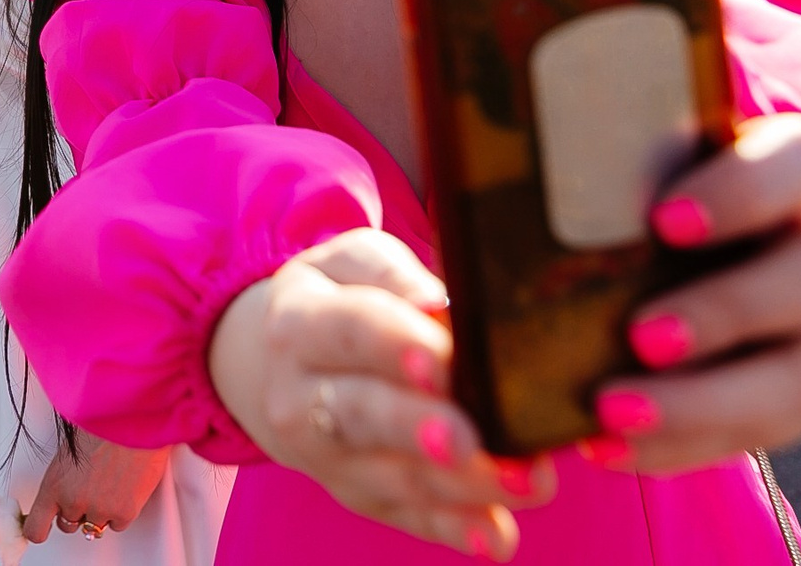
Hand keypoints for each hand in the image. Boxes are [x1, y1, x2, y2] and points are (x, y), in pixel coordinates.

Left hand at [21, 432, 170, 543]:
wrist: (130, 419)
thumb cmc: (100, 424)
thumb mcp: (67, 449)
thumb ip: (63, 478)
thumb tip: (63, 487)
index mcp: (53, 485)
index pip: (36, 527)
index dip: (39, 530)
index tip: (40, 530)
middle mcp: (73, 502)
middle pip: (68, 525)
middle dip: (75, 512)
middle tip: (86, 491)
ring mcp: (99, 510)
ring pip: (94, 527)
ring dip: (99, 512)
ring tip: (108, 484)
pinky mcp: (124, 513)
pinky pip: (118, 524)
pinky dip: (121, 511)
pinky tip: (124, 488)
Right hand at [208, 229, 552, 555]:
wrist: (277, 369)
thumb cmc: (337, 302)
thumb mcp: (350, 265)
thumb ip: (392, 274)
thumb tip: (435, 302)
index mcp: (299, 324)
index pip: (348, 331)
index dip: (395, 346)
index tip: (442, 360)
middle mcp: (300, 398)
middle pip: (362, 414)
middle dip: (418, 428)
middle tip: (471, 437)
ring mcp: (329, 458)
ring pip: (394, 476)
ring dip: (460, 485)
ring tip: (523, 479)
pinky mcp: (360, 497)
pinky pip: (409, 518)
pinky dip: (455, 529)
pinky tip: (496, 535)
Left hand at [585, 114, 800, 475]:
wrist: (652, 263)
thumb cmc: (632, 193)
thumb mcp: (625, 166)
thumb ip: (599, 156)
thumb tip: (502, 151)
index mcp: (790, 169)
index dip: (748, 189)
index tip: (663, 220)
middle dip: (732, 309)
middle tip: (640, 336)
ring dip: (708, 403)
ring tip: (612, 414)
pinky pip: (761, 436)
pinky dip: (682, 447)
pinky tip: (610, 448)